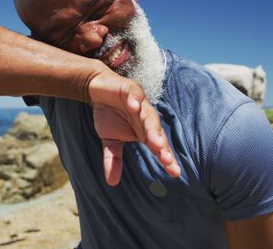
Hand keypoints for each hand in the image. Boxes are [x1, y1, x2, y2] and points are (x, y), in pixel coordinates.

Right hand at [88, 70, 180, 185]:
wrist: (98, 90)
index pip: (158, 147)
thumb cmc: (109, 115)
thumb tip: (111, 183)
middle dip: (162, 145)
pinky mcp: (130, 89)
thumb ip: (113, 159)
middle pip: (157, 132)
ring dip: (152, 127)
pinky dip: (134, 100)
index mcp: (144, 132)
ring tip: (155, 141)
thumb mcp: (110, 140)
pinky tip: (133, 106)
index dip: (166, 159)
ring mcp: (140, 103)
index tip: (175, 173)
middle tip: (166, 158)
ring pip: (149, 115)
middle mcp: (146, 118)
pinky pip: (134, 95)